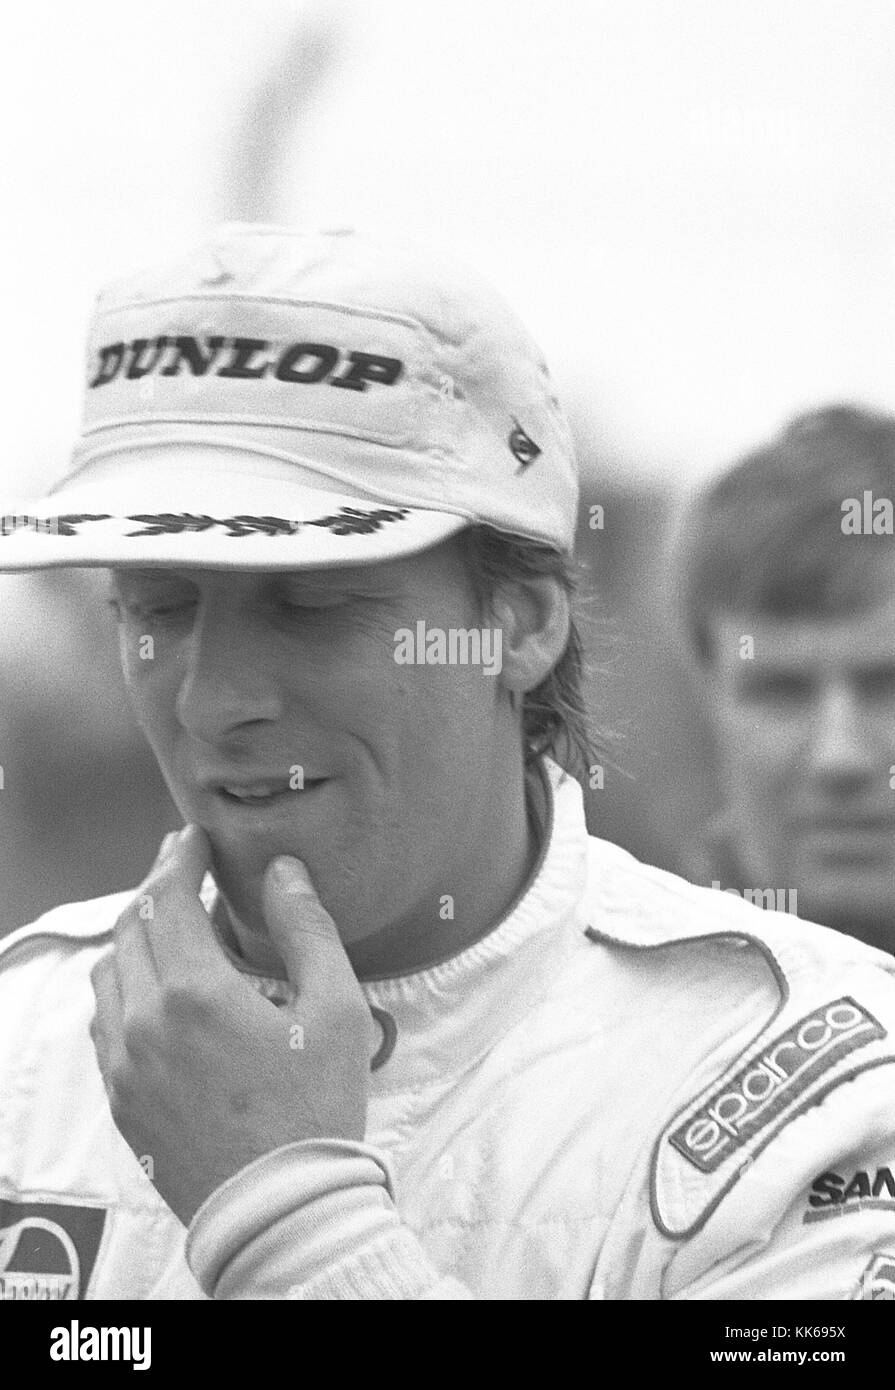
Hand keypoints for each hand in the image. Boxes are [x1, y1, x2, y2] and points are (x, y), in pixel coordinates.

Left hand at [90, 825, 374, 1225]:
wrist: (279, 1207)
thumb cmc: (317, 1109)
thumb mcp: (337, 1011)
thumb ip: (308, 930)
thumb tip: (284, 871)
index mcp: (197, 993)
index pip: (165, 898)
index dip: (178, 857)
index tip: (194, 836)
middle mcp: (145, 1022)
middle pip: (130, 927)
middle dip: (155, 887)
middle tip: (183, 866)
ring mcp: (125, 1064)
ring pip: (109, 972)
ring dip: (135, 936)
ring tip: (170, 925)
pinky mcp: (122, 1099)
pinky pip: (104, 1023)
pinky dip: (124, 987)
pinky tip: (155, 989)